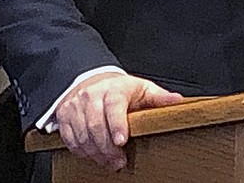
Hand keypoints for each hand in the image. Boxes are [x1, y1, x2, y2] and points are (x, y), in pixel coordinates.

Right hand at [55, 72, 183, 169]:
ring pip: (82, 134)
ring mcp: (77, 106)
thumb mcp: (142, 89)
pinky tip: (93, 155)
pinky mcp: (65, 115)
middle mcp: (92, 96)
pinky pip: (70, 138)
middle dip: (107, 147)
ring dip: (95, 152)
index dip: (117, 124)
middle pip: (96, 125)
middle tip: (118, 161)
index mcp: (114, 89)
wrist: (92, 81)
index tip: (122, 140)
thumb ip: (159, 97)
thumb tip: (178, 101)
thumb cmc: (121, 89)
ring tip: (109, 161)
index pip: (114, 106)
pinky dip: (82, 150)